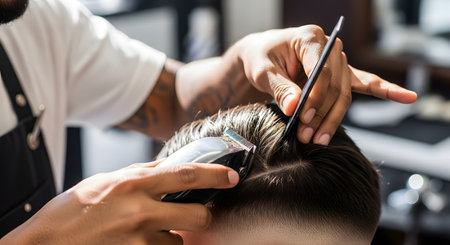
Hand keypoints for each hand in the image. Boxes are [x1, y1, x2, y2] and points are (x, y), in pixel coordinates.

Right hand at [1, 161, 238, 244]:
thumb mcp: (109, 181)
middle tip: (196, 214)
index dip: (215, 175)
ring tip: (144, 233)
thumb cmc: (75, 209)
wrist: (46, 243)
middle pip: (197, 217)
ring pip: (177, 242)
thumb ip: (143, 176)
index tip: (231, 177)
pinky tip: (136, 244)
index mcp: (135, 183)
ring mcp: (139, 240)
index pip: (187, 175)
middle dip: (202, 217)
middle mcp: (142, 211)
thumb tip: (173, 169)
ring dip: (169, 238)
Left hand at [235, 25, 416, 144]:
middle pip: (335, 85)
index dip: (315, 95)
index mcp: (310, 38)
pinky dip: (385, 91)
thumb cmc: (260, 59)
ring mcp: (338, 61)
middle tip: (306, 135)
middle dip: (321, 113)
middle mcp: (329, 47)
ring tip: (317, 140)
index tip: (303, 116)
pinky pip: (365, 84)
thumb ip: (279, 87)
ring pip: (344, 94)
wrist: (262, 55)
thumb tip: (295, 106)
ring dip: (332, 119)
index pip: (320, 69)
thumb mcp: (263, 71)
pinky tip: (407, 97)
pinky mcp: (340, 75)